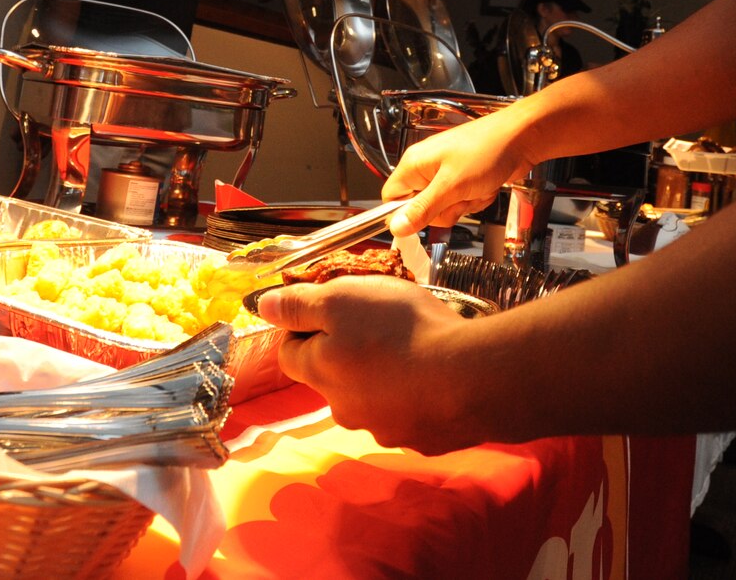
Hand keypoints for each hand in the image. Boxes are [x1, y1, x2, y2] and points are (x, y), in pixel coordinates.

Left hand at [260, 276, 481, 453]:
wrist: (471, 378)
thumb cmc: (402, 330)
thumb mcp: (342, 298)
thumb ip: (299, 303)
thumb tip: (264, 307)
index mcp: (321, 372)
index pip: (289, 351)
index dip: (305, 325)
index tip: (333, 306)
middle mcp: (344, 408)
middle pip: (331, 375)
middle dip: (346, 350)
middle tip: (378, 320)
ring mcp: (383, 428)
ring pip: (369, 395)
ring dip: (381, 372)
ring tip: (413, 345)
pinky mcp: (420, 437)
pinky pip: (407, 410)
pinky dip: (413, 392)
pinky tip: (434, 371)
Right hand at [381, 106, 535, 236]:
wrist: (521, 140)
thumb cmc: (487, 150)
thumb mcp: (451, 186)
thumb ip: (423, 209)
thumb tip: (396, 228)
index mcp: (414, 164)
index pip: (391, 198)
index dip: (404, 214)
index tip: (423, 219)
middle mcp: (427, 168)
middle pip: (421, 208)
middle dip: (445, 209)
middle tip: (459, 195)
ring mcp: (446, 174)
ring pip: (445, 208)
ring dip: (465, 205)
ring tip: (476, 188)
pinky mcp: (464, 179)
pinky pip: (462, 202)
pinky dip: (476, 200)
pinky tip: (485, 186)